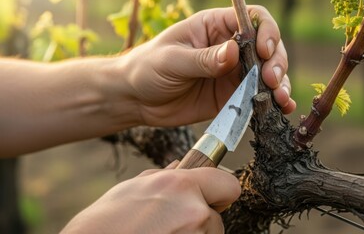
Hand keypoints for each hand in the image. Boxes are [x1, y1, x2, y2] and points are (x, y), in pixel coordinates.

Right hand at [61, 162, 239, 233]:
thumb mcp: (133, 189)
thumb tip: (179, 167)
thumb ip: (163, 177)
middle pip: (217, 216)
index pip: (228, 185)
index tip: (212, 198)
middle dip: (200, 219)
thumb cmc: (105, 222)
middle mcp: (194, 211)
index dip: (220, 192)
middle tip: (172, 222)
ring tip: (161, 233)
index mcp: (181, 185)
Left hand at [124, 6, 295, 125]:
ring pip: (267, 73)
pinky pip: (257, 98)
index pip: (251, 19)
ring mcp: (232, 74)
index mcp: (214, 27)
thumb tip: (233, 52)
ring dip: (279, 84)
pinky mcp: (231, 97)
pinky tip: (282, 109)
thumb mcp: (172, 60)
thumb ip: (203, 59)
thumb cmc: (148, 68)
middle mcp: (229, 48)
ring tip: (280, 99)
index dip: (265, 31)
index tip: (264, 51)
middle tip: (271, 80)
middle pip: (267, 47)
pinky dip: (272, 103)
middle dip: (275, 62)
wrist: (136, 99)